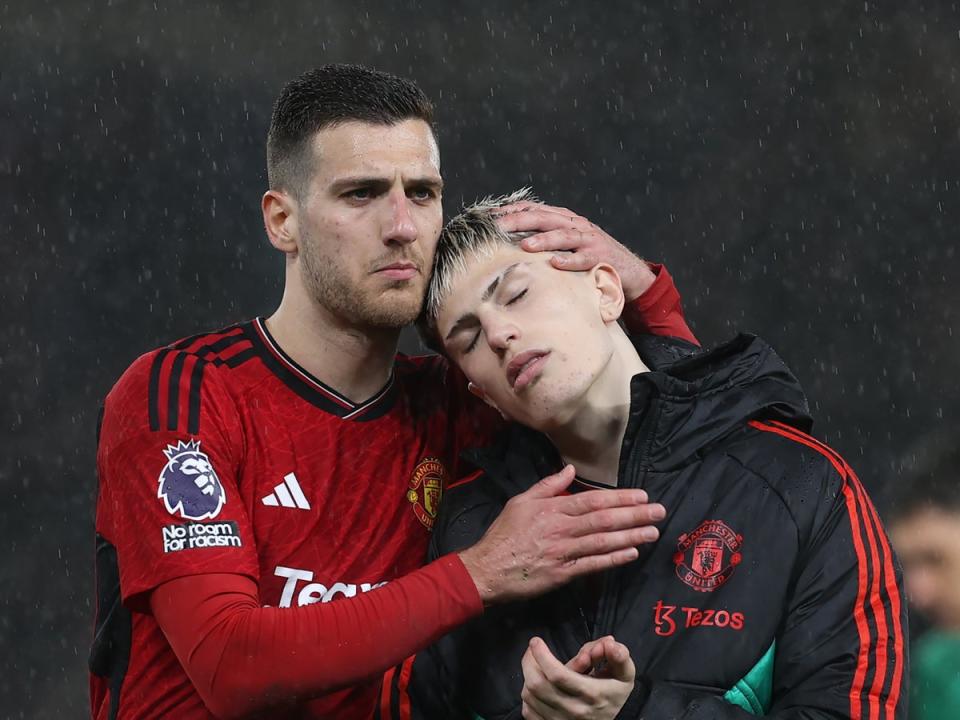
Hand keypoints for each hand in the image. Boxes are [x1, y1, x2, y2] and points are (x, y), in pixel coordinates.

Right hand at [458, 465, 664, 604]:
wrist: (487, 569)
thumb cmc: (504, 534)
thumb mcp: (521, 501)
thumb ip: (548, 486)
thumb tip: (570, 469)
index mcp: (552, 510)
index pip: (592, 501)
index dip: (619, 498)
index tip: (642, 496)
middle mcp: (561, 530)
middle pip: (603, 520)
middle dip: (634, 515)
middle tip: (659, 511)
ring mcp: (563, 553)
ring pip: (602, 542)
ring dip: (630, 536)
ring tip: (653, 532)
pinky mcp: (563, 575)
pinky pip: (593, 566)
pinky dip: (613, 560)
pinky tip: (631, 554)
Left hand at [495, 201, 655, 300]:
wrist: (629, 271)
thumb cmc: (592, 258)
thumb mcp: (568, 243)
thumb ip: (546, 238)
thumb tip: (513, 241)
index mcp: (566, 219)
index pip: (535, 209)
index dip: (513, 210)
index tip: (490, 215)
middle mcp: (576, 225)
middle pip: (545, 218)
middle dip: (520, 220)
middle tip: (499, 226)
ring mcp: (589, 240)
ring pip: (564, 236)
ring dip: (543, 240)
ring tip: (524, 245)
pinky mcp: (600, 258)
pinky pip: (583, 259)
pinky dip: (569, 260)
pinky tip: (555, 263)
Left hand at [521, 636, 634, 719]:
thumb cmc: (613, 695)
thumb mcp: (624, 675)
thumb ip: (619, 657)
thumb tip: (609, 643)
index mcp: (591, 694)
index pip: (558, 675)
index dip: (542, 655)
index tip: (536, 641)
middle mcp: (574, 711)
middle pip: (537, 685)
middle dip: (529, 662)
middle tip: (532, 650)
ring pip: (530, 697)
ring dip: (528, 676)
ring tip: (534, 664)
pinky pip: (528, 711)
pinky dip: (527, 696)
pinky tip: (536, 686)